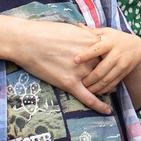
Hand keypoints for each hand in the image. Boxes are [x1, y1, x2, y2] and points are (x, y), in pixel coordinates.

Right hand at [0, 13, 119, 112]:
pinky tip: (107, 111)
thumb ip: (82, 35)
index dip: (110, 60)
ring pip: (98, 84)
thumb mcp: (69, 29)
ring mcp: (80, 72)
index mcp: (90, 42)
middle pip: (105, 69)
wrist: (26, 40)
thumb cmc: (43, 32)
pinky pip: (88, 97)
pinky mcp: (69, 83)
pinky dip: (99, 105)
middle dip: (110, 75)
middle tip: (114, 80)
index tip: (112, 64)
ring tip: (111, 93)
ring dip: (105, 89)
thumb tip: (87, 34)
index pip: (107, 54)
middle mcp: (89, 58)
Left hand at [79, 27, 140, 99]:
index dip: (86, 55)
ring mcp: (121, 65)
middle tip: (78, 82)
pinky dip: (103, 90)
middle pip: (101, 70)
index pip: (97, 49)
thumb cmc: (116, 39)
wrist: (137, 48)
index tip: (75, 60)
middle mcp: (116, 55)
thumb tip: (78, 25)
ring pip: (106, 80)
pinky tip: (94, 91)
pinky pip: (112, 84)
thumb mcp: (107, 32)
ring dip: (95, 87)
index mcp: (110, 42)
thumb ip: (92, 31)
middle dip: (89, 78)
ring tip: (85, 89)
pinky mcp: (123, 74)